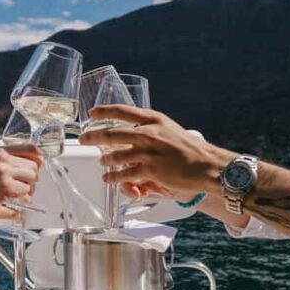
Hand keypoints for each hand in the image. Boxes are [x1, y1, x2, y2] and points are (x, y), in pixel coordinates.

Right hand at [0, 145, 41, 223]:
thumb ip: (9, 165)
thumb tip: (33, 167)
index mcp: (0, 153)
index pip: (31, 149)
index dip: (37, 160)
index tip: (37, 167)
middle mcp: (3, 160)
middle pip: (34, 168)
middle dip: (30, 180)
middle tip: (19, 189)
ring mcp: (4, 174)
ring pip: (32, 181)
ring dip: (26, 192)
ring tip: (13, 197)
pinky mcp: (5, 189)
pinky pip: (26, 195)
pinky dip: (21, 202)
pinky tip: (9, 203)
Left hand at [78, 105, 233, 194]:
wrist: (206, 165)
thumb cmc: (191, 149)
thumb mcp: (170, 129)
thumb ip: (152, 129)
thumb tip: (135, 131)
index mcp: (154, 120)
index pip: (122, 111)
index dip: (103, 111)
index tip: (91, 113)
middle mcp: (148, 133)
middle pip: (111, 133)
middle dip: (92, 136)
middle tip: (83, 139)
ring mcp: (147, 152)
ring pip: (115, 155)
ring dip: (105, 160)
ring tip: (101, 162)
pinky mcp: (149, 170)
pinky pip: (124, 174)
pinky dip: (113, 177)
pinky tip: (109, 178)